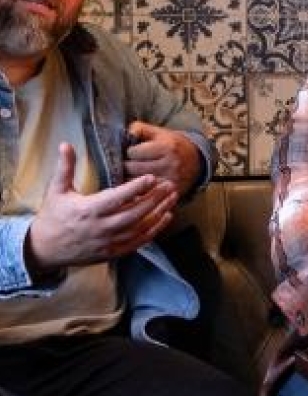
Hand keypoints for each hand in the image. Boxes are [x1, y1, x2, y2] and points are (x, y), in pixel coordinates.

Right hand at [25, 144, 178, 271]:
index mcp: (89, 210)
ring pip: (141, 227)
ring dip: (160, 211)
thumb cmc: (53, 216)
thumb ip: (65, 167)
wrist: (46, 248)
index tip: (152, 177)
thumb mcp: (56, 190)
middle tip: (170, 184)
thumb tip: (65, 144)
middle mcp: (102, 227)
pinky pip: (140, 241)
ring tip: (173, 197)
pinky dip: (155, 229)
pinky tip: (166, 216)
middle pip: (135, 212)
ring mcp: (110, 241)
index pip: (117, 197)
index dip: (136, 187)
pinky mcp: (115, 252)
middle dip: (155, 198)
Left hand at [124, 121, 203, 195]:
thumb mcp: (158, 132)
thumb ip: (139, 128)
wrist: (196, 160)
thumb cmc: (172, 144)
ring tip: (134, 174)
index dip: (129, 152)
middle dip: (127, 166)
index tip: (133, 152)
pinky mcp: (171, 193)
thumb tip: (125, 134)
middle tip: (130, 164)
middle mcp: (170, 164)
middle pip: (132, 168)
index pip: (133, 152)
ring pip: (137, 183)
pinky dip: (141, 190)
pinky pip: (146, 194)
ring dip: (131, 179)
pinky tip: (141, 185)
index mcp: (166, 147)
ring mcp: (171, 180)